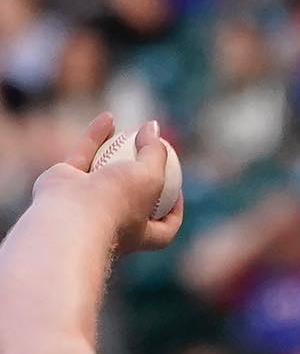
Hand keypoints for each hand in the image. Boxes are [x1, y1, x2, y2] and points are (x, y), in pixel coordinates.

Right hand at [30, 114, 183, 255]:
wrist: (70, 215)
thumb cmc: (118, 204)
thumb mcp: (151, 178)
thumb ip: (155, 153)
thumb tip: (153, 127)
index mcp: (140, 235)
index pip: (165, 228)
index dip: (175, 210)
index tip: (179, 188)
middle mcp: (113, 222)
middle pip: (133, 199)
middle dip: (142, 179)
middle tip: (152, 154)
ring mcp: (87, 204)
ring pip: (105, 174)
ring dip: (118, 151)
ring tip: (130, 131)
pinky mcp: (65, 183)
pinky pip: (84, 156)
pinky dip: (97, 137)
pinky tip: (109, 119)